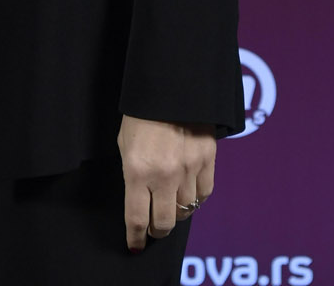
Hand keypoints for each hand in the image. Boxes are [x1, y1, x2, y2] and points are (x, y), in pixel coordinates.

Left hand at [119, 114, 214, 252]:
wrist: (171, 88)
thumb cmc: (141, 115)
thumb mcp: (125, 145)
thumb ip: (132, 175)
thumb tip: (140, 201)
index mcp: (137, 171)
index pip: (136, 217)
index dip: (136, 237)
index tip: (135, 246)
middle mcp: (164, 175)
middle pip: (164, 222)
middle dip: (157, 231)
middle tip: (153, 229)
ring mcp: (189, 169)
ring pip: (185, 210)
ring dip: (176, 214)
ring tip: (169, 208)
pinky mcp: (207, 161)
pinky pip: (204, 194)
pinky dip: (195, 200)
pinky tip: (188, 195)